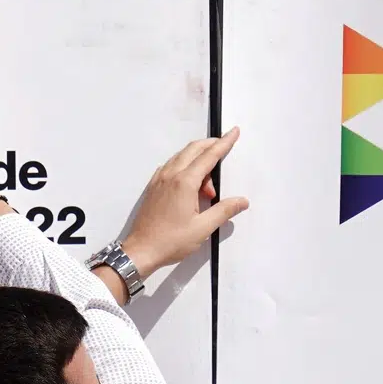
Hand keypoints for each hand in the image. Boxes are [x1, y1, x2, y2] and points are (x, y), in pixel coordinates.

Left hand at [121, 128, 249, 276]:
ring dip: (198, 161)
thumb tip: (241, 201)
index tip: (234, 132)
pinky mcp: (153, 187)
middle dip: (211, 146)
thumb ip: (224, 210)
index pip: (209, 156)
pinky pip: (171, 167)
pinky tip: (190, 184)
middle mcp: (170, 176)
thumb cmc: (170, 241)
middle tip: (224, 148)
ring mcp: (159, 180)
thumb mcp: (203, 228)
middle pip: (193, 150)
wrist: (141, 251)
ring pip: (181, 158)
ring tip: (209, 187)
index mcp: (184, 183)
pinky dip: (184, 167)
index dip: (224, 143)